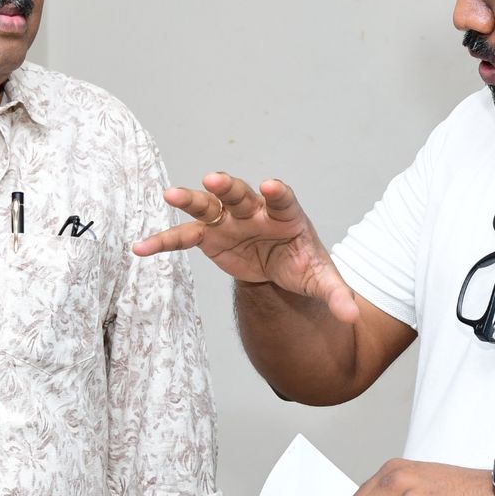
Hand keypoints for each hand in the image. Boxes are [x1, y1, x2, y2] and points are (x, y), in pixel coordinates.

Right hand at [133, 171, 358, 323]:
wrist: (281, 268)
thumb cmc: (302, 264)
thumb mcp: (321, 279)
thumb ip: (336, 295)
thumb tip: (353, 317)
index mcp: (286, 215)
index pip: (283, 199)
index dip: (277, 192)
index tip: (271, 185)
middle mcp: (254, 210)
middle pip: (240, 193)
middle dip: (228, 186)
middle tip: (213, 178)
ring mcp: (229, 220)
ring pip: (208, 205)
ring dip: (190, 199)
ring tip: (170, 194)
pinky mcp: (210, 236)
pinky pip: (184, 236)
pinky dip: (164, 241)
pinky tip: (141, 248)